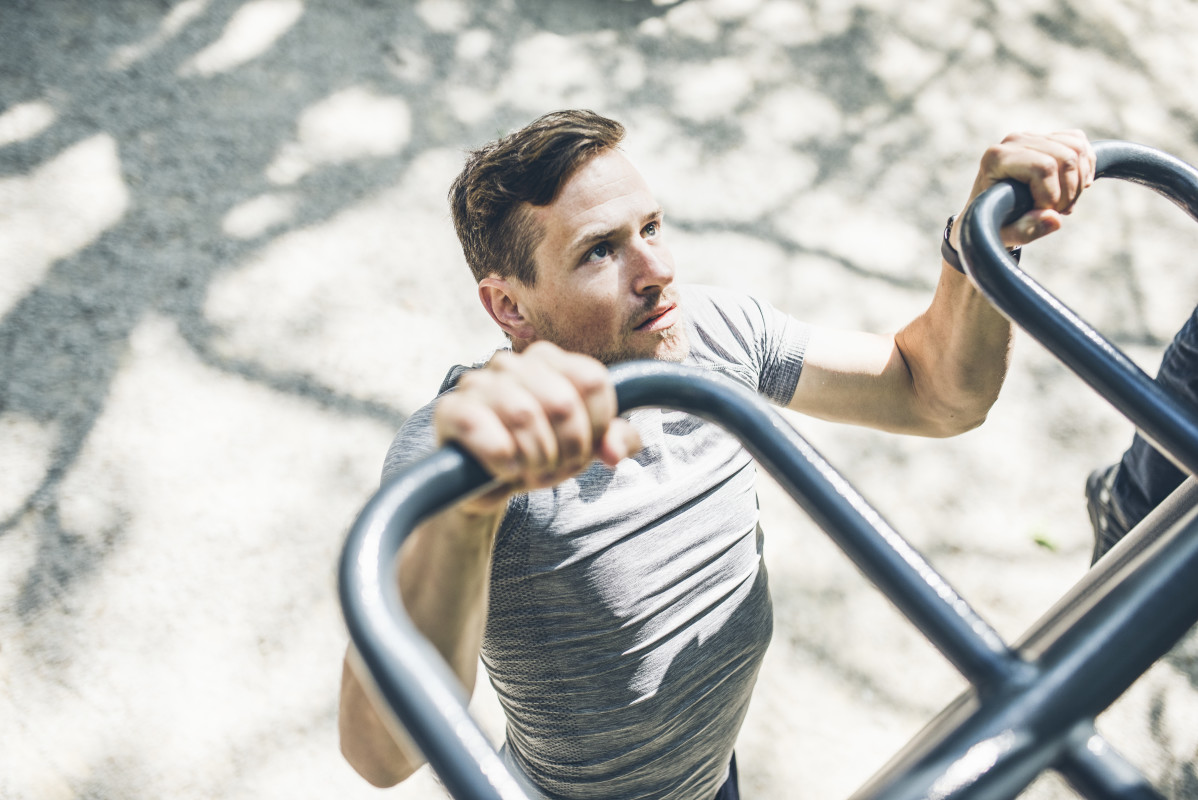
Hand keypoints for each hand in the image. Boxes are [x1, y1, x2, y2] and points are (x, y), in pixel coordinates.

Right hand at [433, 341, 641, 514]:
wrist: (483, 482)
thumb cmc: (536, 452)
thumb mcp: (583, 447)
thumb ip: (614, 440)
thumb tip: (615, 451)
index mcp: (548, 359)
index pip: (593, 380)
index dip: (597, 424)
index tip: (586, 447)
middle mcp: (511, 362)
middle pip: (563, 402)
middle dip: (568, 448)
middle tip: (557, 466)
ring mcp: (477, 383)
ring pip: (524, 415)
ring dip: (537, 457)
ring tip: (532, 470)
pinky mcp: (450, 411)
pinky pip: (486, 432)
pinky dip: (504, 462)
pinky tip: (505, 470)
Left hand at [954, 130, 1096, 249]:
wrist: (993, 210)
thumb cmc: (995, 222)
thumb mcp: (1005, 234)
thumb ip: (1024, 231)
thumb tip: (1053, 219)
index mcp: (996, 158)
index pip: (1044, 168)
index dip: (1052, 196)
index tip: (1042, 214)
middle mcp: (1014, 141)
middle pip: (1066, 158)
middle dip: (1069, 192)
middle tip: (1057, 212)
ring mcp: (1032, 136)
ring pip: (1077, 149)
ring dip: (1079, 182)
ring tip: (1064, 203)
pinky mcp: (1048, 137)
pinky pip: (1079, 143)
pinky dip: (1086, 167)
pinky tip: (1075, 187)